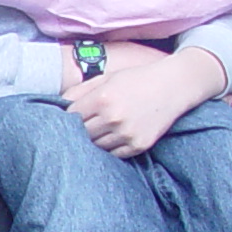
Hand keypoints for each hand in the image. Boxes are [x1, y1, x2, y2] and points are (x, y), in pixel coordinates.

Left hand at [66, 45, 223, 157]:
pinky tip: (114, 136)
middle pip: (82, 134)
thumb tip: (57, 103)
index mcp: (102, 98)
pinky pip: (114, 154)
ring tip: (101, 129)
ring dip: (95, 140)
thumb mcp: (107, 77)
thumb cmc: (137, 79)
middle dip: (80, 130)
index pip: (71, 116)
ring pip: (96, 146)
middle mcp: (113, 117)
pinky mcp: (138, 145)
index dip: (69, 117)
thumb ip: (80, 90)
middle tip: (84, 126)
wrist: (174, 86)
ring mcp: (126, 133)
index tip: (73, 116)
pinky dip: (111, 147)